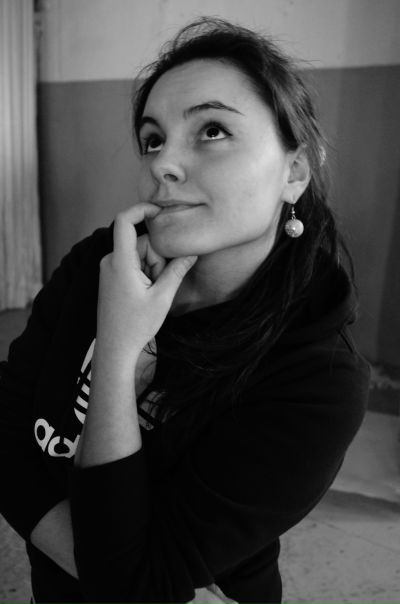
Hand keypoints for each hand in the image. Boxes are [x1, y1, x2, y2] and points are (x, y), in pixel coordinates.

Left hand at [95, 203, 196, 361]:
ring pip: (139, 255)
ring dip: (151, 268)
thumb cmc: (136, 326)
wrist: (114, 349)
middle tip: (160, 284)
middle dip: (157, 257)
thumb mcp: (162, 297)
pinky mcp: (111, 278)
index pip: (124, 221)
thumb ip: (177, 270)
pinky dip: (144, 274)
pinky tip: (146, 294)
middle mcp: (110, 262)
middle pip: (141, 243)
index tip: (160, 209)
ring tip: (152, 293)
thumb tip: (192, 251)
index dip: (141, 209)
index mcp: (120, 262)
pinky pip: (132, 264)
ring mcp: (109, 270)